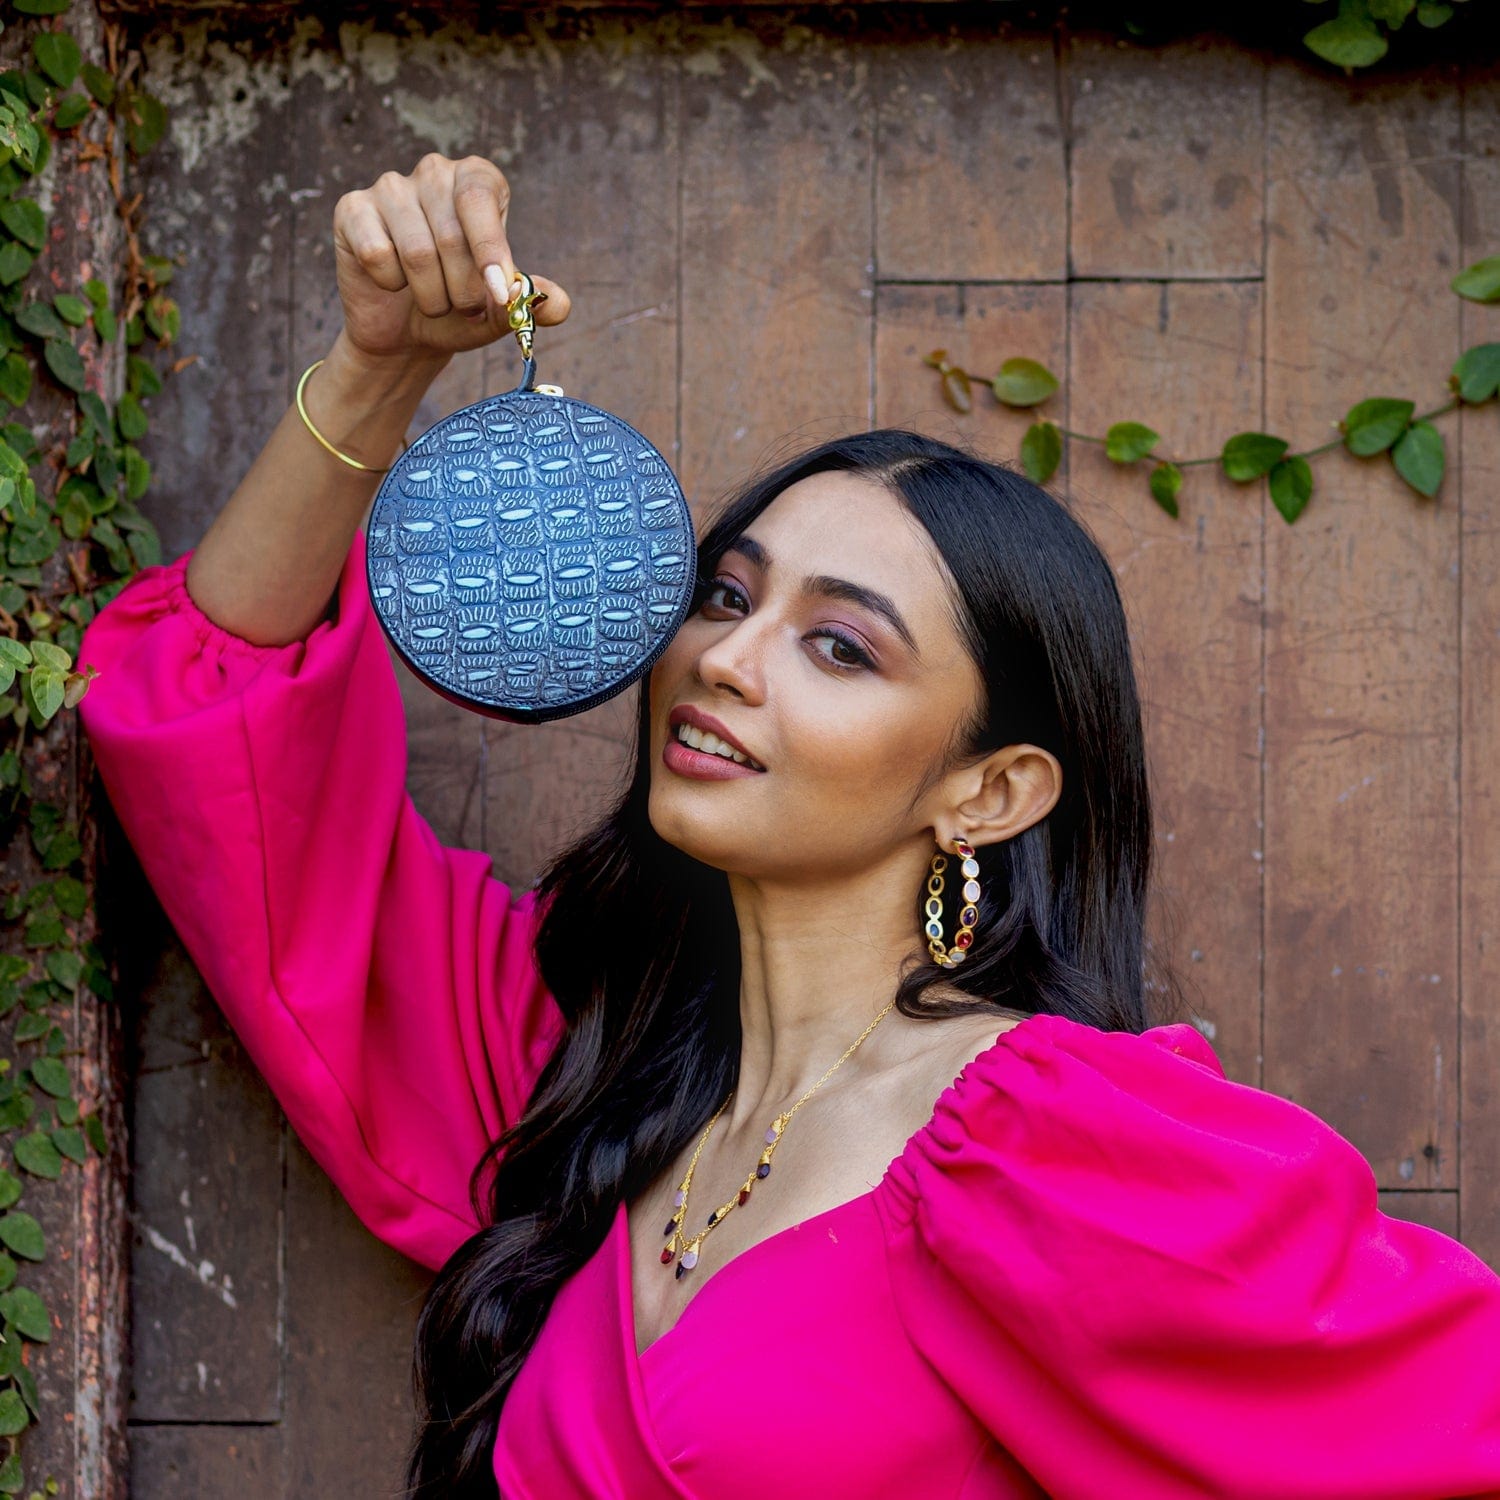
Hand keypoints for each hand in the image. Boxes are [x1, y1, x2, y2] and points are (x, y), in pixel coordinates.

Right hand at [330, 153, 570, 363]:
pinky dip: (391, 285)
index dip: (489, 251)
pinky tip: (392, 283)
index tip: (498, 294)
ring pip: (416, 252)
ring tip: (432, 300)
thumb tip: (558, 305)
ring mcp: (390, 187)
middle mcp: (434, 172)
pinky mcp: (352, 209)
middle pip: (450, 234)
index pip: (480, 200)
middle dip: (462, 290)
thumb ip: (532, 305)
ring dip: (430, 296)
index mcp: (478, 181)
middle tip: (463, 308)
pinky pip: (377, 254)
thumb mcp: (501, 312)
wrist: (408, 332)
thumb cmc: (460, 311)